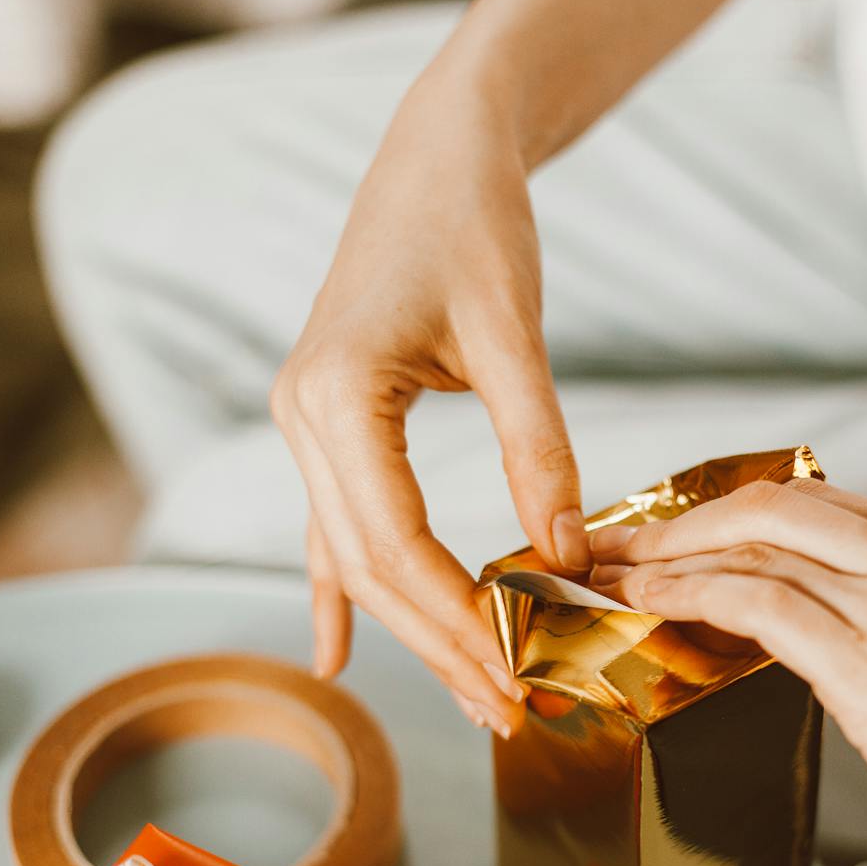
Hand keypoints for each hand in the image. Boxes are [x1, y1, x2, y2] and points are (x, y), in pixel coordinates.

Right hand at [269, 74, 588, 735]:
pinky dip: (341, 592)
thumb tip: (564, 560)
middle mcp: (302, 415)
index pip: (395, 545)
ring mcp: (305, 421)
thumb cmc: (474, 226)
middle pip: (367, 567)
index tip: (518, 675)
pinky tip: (338, 654)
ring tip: (473, 696)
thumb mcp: (514, 336)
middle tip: (509, 711)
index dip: (457, 621)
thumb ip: (538, 450)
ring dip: (411, 631)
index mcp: (336, 395)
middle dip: (439, 645)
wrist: (436, 154)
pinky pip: (332, 525)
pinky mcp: (328, 422)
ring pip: (353, 556)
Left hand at [588, 479, 866, 865]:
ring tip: (608, 574)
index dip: (733, 513)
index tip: (678, 534)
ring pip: (755, 542)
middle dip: (679, 518)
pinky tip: (647, 603)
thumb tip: (830, 641)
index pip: (821, 504)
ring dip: (664, 553)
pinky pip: (757, 601)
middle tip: (616, 542)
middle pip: (774, 503)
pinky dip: (688, 591)